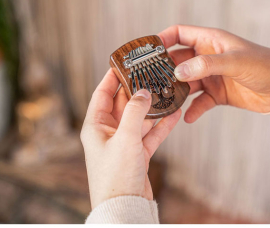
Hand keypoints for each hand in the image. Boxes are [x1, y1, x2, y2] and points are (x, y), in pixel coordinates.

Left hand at [81, 69, 180, 208]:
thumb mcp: (125, 138)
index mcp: (95, 125)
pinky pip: (149, 134)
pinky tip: (173, 114)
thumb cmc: (116, 174)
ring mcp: (123, 143)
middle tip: (150, 74)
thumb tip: (142, 92)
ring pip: (139, 119)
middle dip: (137, 91)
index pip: (102, 94)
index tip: (123, 63)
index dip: (112, 78)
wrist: (124, 206)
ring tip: (165, 91)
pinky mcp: (137, 153)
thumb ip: (135, 112)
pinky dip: (160, 125)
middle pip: (123, 104)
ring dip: (152, 108)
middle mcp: (108, 132)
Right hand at [158, 25, 269, 122]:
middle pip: (178, 61)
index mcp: (210, 41)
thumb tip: (178, 71)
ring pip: (186, 83)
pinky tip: (188, 117)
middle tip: (150, 80)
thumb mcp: (235, 61)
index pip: (180, 34)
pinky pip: (199, 102)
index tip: (148, 51)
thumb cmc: (264, 65)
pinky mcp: (217, 94)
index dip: (163, 39)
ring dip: (176, 91)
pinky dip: (193, 110)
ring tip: (165, 100)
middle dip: (164, 70)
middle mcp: (207, 58)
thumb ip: (207, 65)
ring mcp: (211, 77)